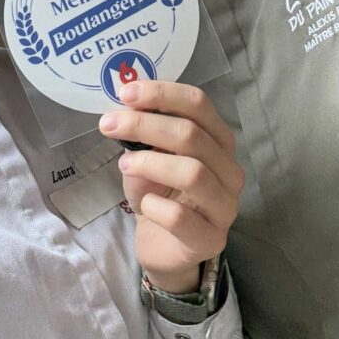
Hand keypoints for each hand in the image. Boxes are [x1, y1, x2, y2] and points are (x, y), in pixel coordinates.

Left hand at [98, 81, 243, 294]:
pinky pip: (180, 217)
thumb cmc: (159, 193)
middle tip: (109, 125)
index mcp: (218, 139)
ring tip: (124, 164)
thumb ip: (145, 134)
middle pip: (192, 134)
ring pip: (193, 172)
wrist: (163, 245)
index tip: (125, 93)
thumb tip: (127, 108)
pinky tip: (145, 204)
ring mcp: (225, 206)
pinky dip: (154, 205)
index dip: (162, 93)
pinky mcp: (211, 239)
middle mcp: (229, 169)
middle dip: (144, 124)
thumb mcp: (148, 156)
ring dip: (150, 163)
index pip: (198, 103)